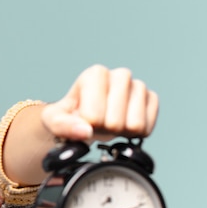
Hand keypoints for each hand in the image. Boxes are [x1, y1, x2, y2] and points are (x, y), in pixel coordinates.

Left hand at [41, 65, 158, 141]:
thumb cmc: (70, 117)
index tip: (83, 119)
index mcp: (96, 74)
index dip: (88, 125)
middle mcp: (120, 75)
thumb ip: (63, 126)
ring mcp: (138, 86)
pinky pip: (148, 126)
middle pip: (115, 122)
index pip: (94, 116)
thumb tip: (85, 131)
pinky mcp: (151, 99)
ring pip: (135, 124)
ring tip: (109, 123)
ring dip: (120, 132)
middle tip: (97, 123)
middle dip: (104, 129)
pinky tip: (124, 125)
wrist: (85, 120)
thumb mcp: (55, 121)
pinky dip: (135, 134)